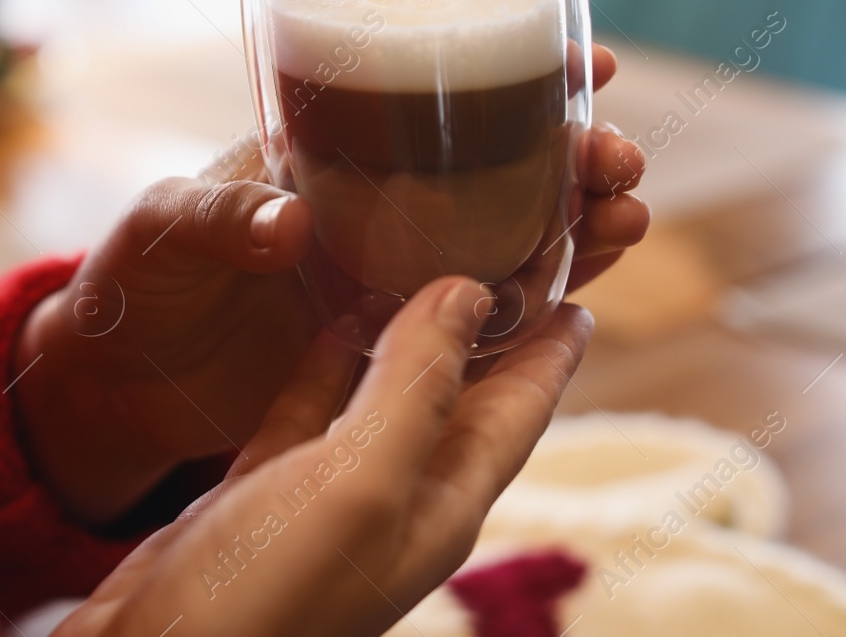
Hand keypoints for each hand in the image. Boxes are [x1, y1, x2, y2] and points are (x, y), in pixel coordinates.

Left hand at [13, 44, 646, 522]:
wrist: (124, 378)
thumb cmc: (138, 276)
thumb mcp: (162, 226)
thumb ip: (220, 217)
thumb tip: (288, 223)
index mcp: (332, 147)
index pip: (438, 88)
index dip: (522, 68)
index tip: (592, 62)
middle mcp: (381, 201)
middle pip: (505, 162)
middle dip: (576, 152)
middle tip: (619, 161)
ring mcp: (394, 271)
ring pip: (515, 235)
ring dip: (579, 221)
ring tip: (628, 218)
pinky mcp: (395, 341)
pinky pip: (486, 316)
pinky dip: (541, 300)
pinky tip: (585, 292)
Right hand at [56, 277, 594, 636]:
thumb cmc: (267, 588)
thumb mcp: (360, 479)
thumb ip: (418, 387)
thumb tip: (471, 292)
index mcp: (440, 507)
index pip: (518, 415)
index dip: (551, 355)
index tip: (580, 295)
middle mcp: (395, 502)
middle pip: (460, 401)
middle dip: (488, 334)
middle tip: (503, 256)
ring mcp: (328, 497)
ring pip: (384, 397)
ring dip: (405, 336)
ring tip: (418, 262)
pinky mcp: (265, 489)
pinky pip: (311, 408)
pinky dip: (325, 360)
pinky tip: (324, 316)